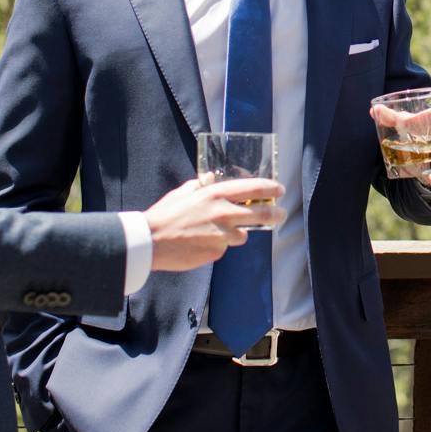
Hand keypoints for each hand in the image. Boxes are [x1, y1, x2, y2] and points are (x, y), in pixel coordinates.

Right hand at [144, 176, 283, 272]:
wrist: (150, 242)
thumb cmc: (165, 214)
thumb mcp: (184, 192)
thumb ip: (200, 184)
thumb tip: (210, 177)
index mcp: (216, 194)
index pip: (254, 188)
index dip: (271, 188)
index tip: (280, 190)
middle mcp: (224, 214)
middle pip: (262, 214)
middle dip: (276, 214)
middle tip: (280, 214)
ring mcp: (222, 236)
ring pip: (242, 235)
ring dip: (236, 233)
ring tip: (216, 231)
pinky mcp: (216, 253)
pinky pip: (223, 248)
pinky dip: (218, 246)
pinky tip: (200, 243)